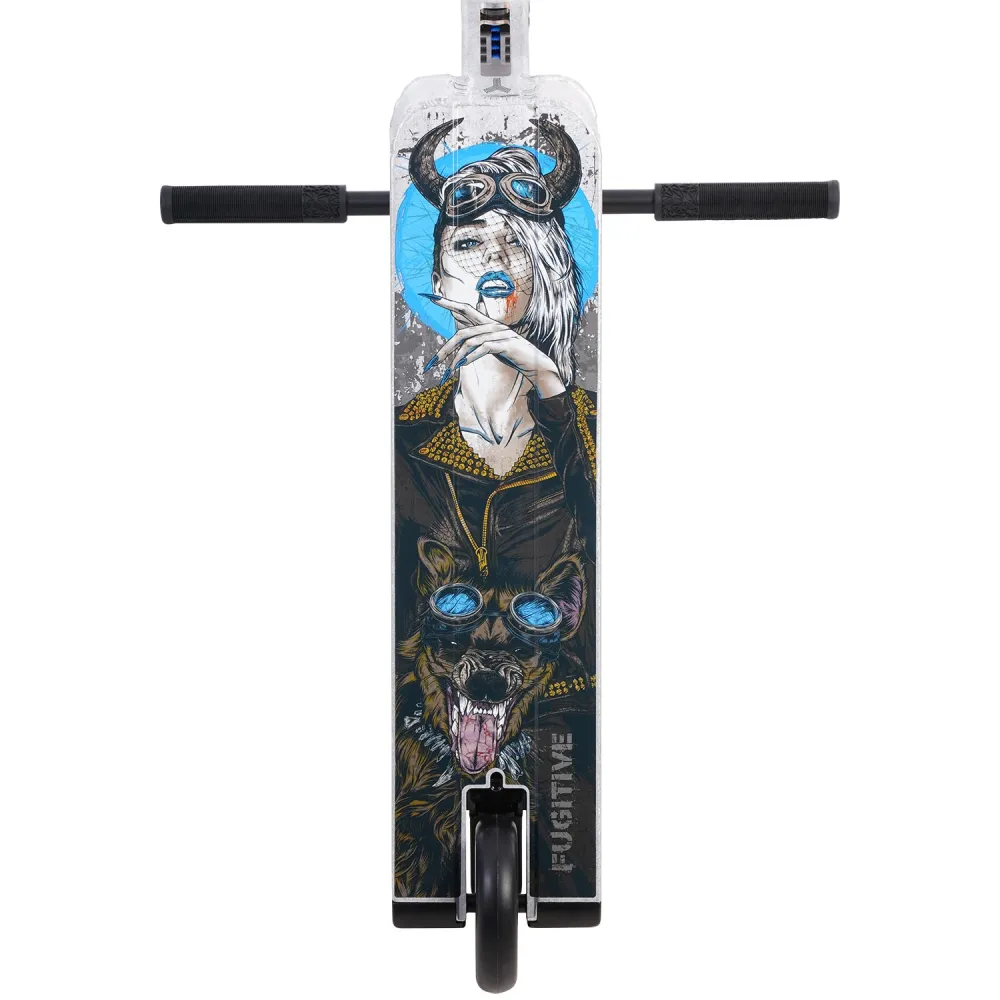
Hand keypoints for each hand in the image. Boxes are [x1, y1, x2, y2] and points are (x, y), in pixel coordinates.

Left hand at [422, 295, 566, 398]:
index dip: (448, 302)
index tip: (431, 297)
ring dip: (458, 357)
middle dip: (446, 347)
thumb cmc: (513, 355)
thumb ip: (478, 338)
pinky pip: (483, 348)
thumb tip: (462, 334)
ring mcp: (500, 333)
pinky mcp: (506, 344)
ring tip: (450, 370)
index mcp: (488, 323)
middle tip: (433, 362)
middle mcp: (493, 325)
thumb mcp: (492, 345)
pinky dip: (471, 357)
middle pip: (463, 331)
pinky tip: (463, 365)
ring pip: (471, 341)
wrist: (536, 364)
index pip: (465, 308)